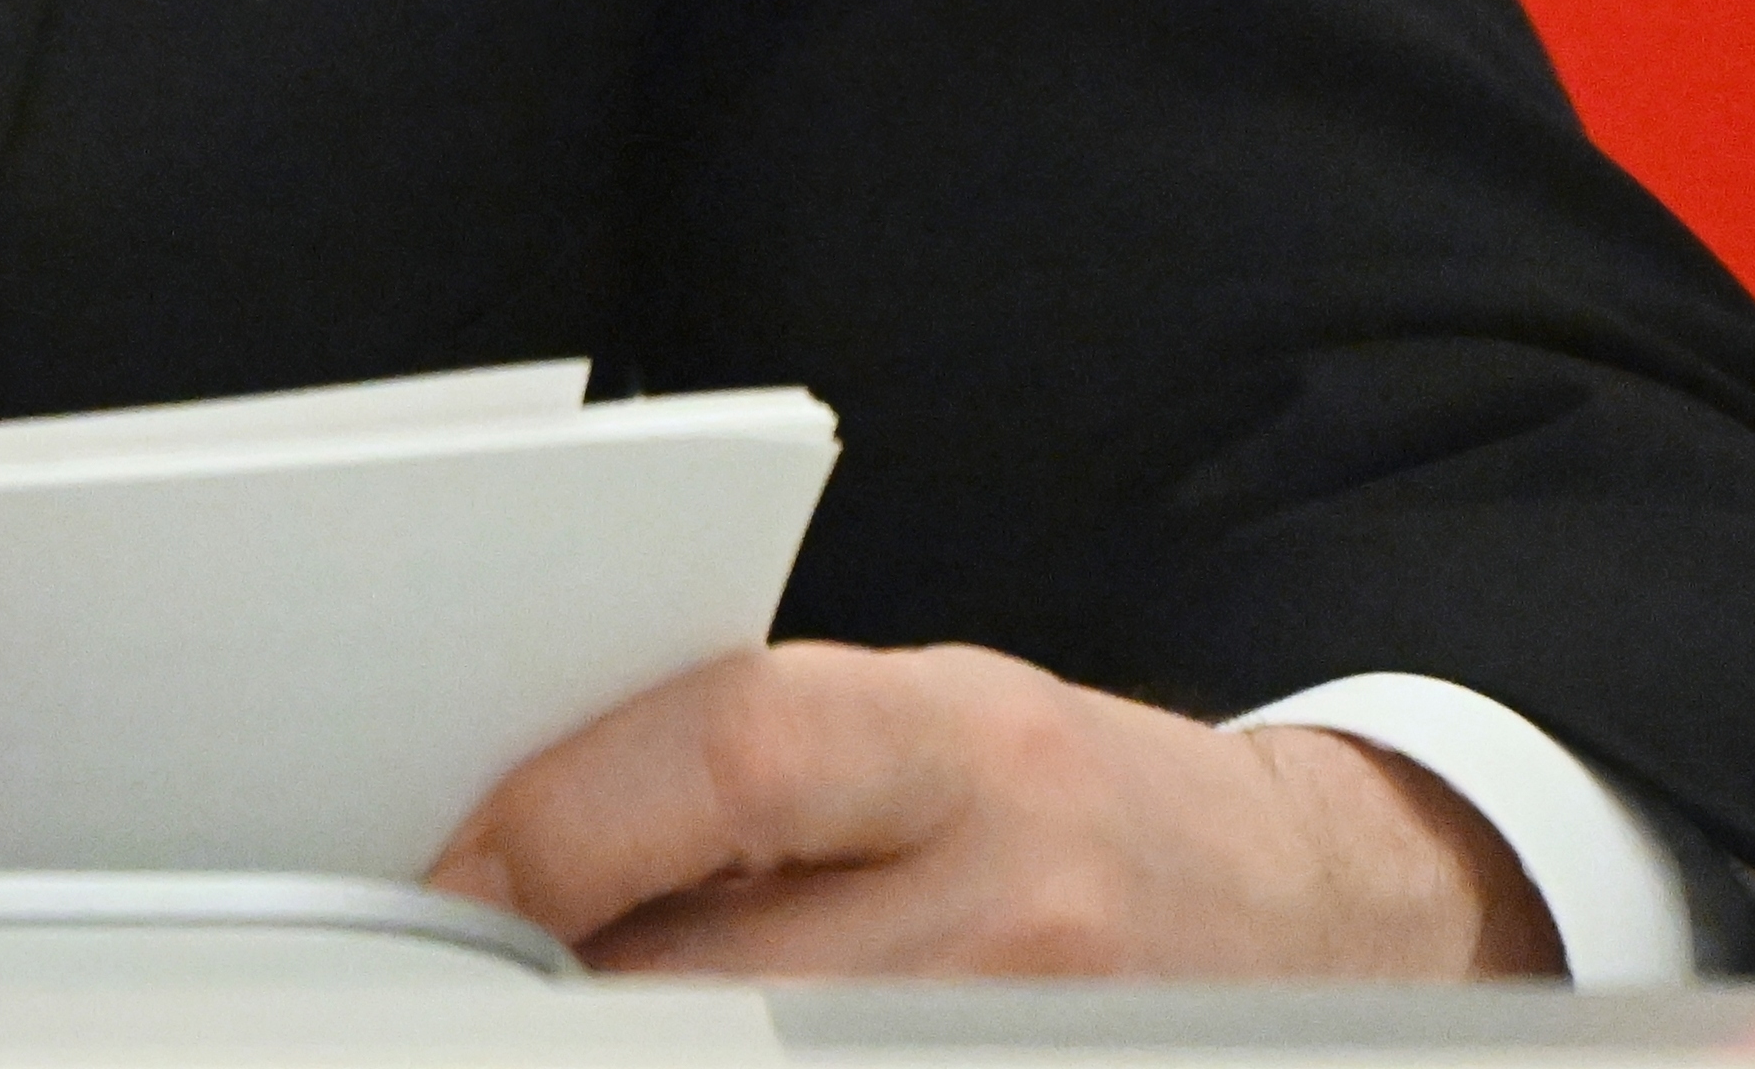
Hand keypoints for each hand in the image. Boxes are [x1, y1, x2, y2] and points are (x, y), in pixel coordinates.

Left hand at [430, 641, 1557, 976]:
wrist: (1308, 908)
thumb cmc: (1069, 796)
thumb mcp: (924, 720)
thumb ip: (743, 761)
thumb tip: (513, 846)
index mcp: (962, 743)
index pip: (721, 756)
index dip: (555, 824)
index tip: (446, 878)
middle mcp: (1011, 900)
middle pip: (715, 965)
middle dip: (561, 989)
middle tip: (461, 990)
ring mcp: (1023, 1034)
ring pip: (752, 1050)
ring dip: (643, 1042)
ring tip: (567, 1020)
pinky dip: (731, 1064)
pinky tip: (688, 1040)